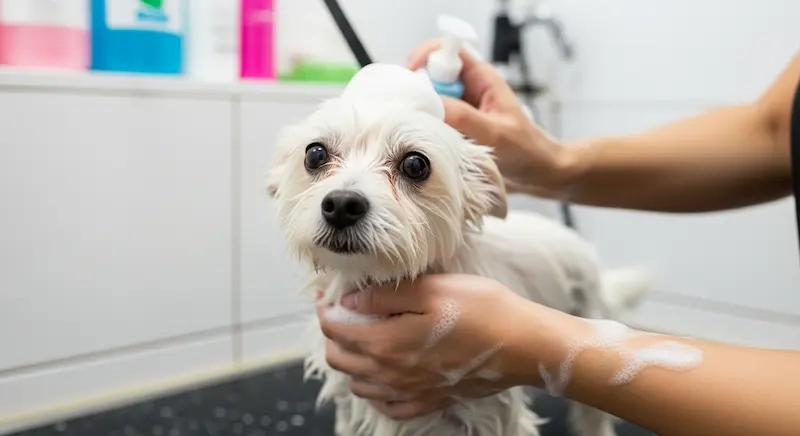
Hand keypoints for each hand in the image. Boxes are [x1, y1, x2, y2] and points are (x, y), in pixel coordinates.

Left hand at [317, 274, 570, 419]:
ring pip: (359, 383)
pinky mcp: (430, 399)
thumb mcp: (432, 288)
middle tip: (345, 312)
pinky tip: (385, 373)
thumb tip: (349, 299)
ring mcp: (410, 391)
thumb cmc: (482, 310)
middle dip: (334, 334)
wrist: (523, 345)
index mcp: (386, 343)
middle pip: (340, 358)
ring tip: (363, 338)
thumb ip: (384, 295)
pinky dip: (376, 390)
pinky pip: (388, 405)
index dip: (326, 308)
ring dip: (352, 361)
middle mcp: (391, 373)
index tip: (329, 294)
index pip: (335, 329)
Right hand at [407, 40, 582, 194]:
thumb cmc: (526, 151)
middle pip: (431, 76)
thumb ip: (462, 117)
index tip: (411, 76)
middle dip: (419, 90)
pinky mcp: (456, 128)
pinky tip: (428, 143)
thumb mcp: (494, 133)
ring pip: (430, 101)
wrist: (538, 175)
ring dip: (422, 113)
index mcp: (481, 78)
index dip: (426, 56)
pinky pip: (433, 121)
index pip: (447, 50)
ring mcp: (461, 110)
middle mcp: (468, 90)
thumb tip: (427, 105)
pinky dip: (426, 129)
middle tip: (413, 112)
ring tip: (421, 130)